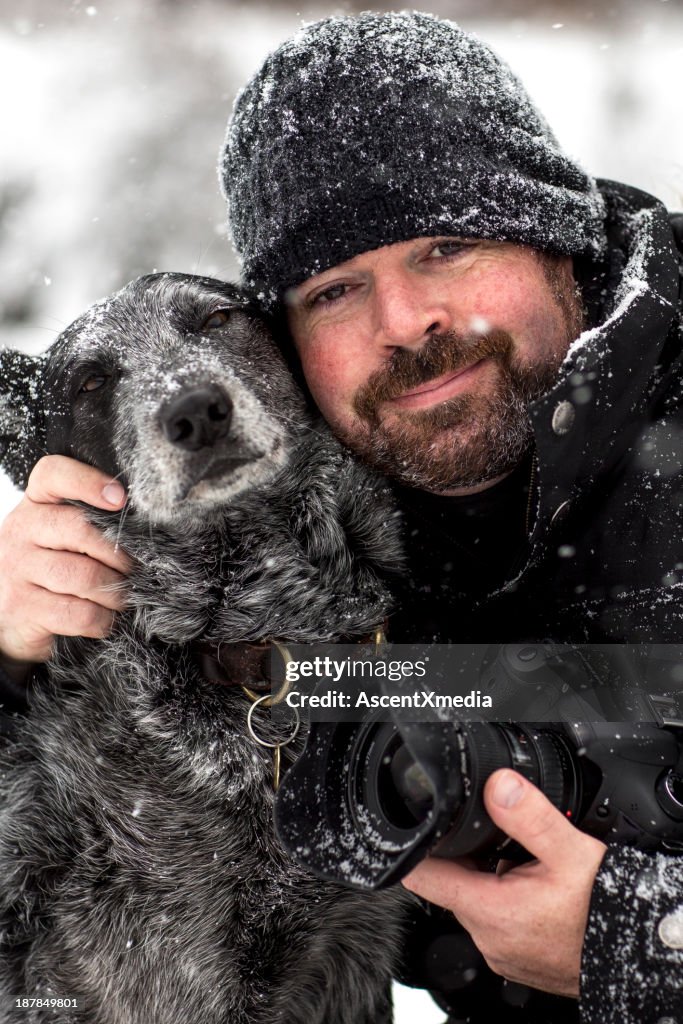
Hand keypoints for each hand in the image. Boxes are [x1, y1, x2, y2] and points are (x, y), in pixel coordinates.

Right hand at [0, 455, 131, 665]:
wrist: (11, 617)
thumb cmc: (51, 568)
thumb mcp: (62, 536)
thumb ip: (91, 521)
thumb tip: (146, 524)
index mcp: (35, 503)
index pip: (53, 474)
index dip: (88, 481)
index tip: (121, 499)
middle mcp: (20, 529)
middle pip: (80, 528)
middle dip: (119, 554)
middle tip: (135, 570)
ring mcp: (17, 568)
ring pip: (84, 575)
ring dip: (116, 592)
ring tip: (123, 598)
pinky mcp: (22, 607)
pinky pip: (78, 612)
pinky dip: (102, 619)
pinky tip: (105, 619)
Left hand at [402, 768, 606, 998]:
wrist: (636, 954)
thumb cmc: (607, 910)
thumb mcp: (570, 851)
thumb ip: (530, 816)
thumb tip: (497, 784)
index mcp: (490, 909)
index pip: (423, 878)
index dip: (416, 849)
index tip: (418, 827)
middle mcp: (489, 936)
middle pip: (453, 884)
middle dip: (468, 857)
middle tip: (500, 838)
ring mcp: (502, 951)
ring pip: (477, 901)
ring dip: (491, 879)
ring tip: (525, 864)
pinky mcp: (518, 959)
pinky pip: (498, 921)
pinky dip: (508, 900)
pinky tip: (536, 888)